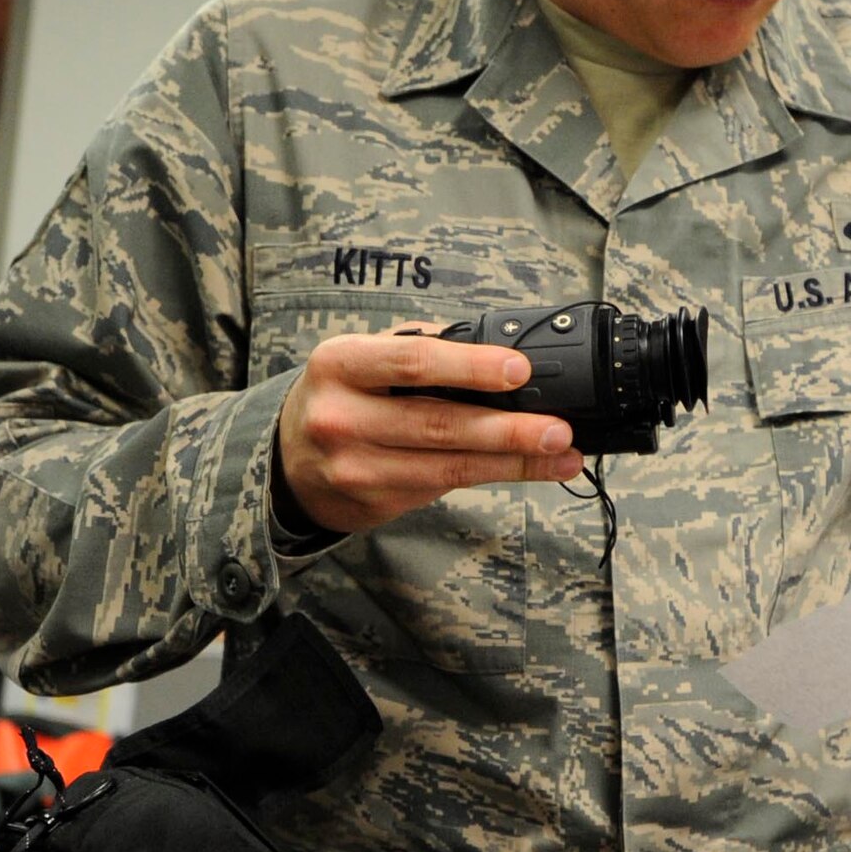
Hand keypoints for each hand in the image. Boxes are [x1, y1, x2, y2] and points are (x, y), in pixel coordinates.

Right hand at [275, 326, 582, 535]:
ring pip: (449, 467)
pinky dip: (493, 477)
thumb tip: (496, 348)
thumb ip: (419, 348)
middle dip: (508, 429)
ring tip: (562, 454)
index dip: (470, 367)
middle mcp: (341, 417)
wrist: (288, 463)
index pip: (413, 362)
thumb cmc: (341, 396)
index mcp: (340, 364)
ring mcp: (356, 467)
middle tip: (558, 428)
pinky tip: (529, 469)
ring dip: (514, 462)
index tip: (520, 369)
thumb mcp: (362, 359)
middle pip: (438, 424)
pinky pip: (444, 487)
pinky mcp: (374, 503)